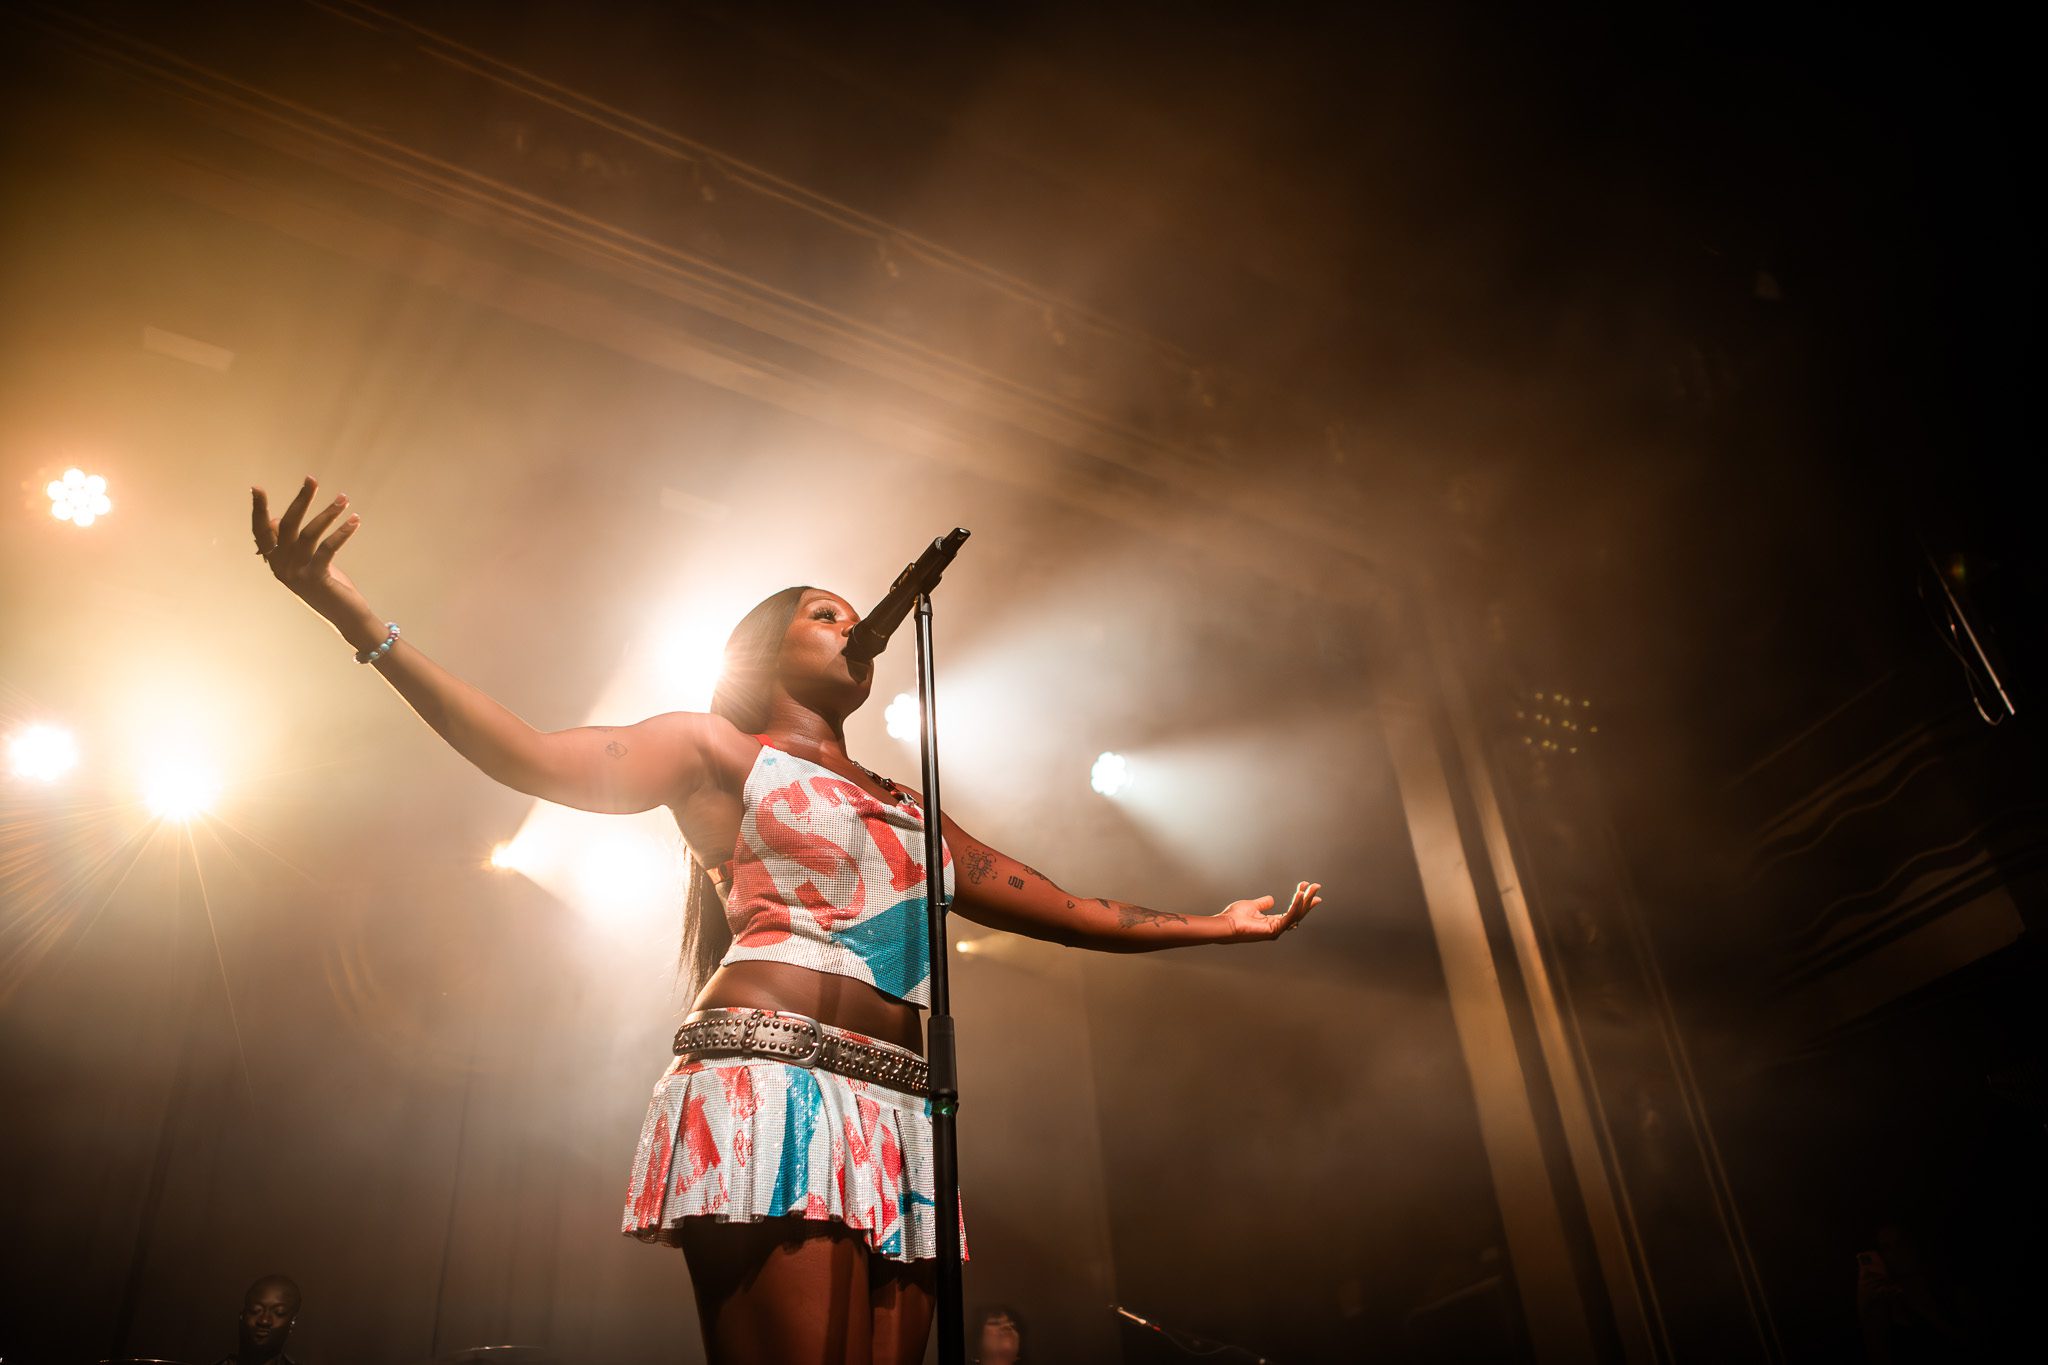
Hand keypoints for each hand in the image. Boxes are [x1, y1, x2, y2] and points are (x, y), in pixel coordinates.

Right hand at [251, 476, 370, 627]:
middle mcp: (281, 567)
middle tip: (311, 480)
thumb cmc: (327, 585)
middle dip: (300, 500)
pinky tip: (354, 521)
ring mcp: (297, 573)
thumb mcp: (305, 562)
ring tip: (343, 499)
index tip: (256, 488)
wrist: (345, 617)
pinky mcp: (316, 578)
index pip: (261, 532)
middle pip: (287, 526)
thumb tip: (278, 519)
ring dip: (327, 513)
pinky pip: (328, 548)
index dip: (258, 510)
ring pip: (309, 534)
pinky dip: (342, 532)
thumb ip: (291, 544)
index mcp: (275, 562)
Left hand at [1218, 881, 1321, 941]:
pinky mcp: (1274, 930)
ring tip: (1312, 887)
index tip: (1310, 890)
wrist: (1226, 924)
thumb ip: (1263, 903)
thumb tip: (1272, 900)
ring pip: (1297, 914)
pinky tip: (1300, 894)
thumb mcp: (1252, 906)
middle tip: (1317, 886)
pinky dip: (1296, 905)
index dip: (1302, 901)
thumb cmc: (1234, 917)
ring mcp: (1276, 930)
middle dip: (1308, 899)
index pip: (1293, 912)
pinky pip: (1289, 916)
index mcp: (1273, 923)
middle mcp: (1277, 928)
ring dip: (1306, 900)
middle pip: (1298, 913)